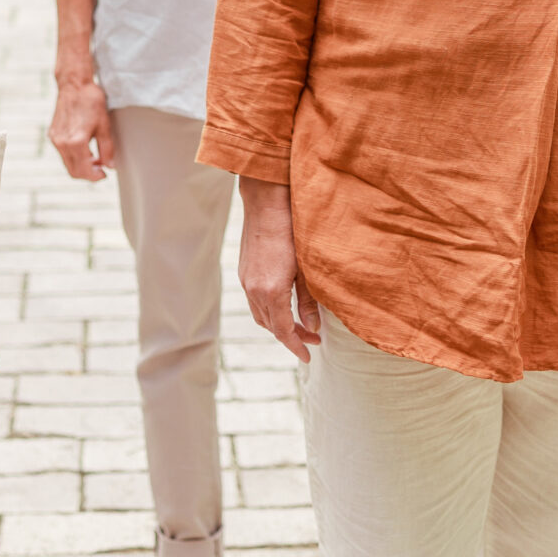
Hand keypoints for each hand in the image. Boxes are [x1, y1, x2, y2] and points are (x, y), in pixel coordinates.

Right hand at [48, 63, 114, 180]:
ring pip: (67, 164)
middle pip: (73, 172)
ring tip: (95, 158)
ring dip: (81, 166)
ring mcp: (55, 139)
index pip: (84, 171)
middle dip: (88, 175)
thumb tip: (110, 166)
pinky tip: (84, 149)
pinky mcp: (52, 134)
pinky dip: (73, 157)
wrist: (74, 84)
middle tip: (101, 169)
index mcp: (76, 141)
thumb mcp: (104, 125)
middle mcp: (62, 143)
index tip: (105, 174)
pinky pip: (63, 153)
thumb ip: (107, 149)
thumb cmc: (91, 101)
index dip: (96, 177)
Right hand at [238, 178, 317, 361]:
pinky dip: (268, 310)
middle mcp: (253, 289)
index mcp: (271, 291)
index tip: (309, 356)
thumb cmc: (291, 230)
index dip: (297, 346)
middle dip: (290, 337)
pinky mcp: (244, 271)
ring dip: (278, 325)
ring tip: (299, 325)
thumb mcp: (306, 268)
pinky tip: (283, 304)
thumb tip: (313, 327)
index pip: (283, 331)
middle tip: (313, 339)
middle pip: (270, 326)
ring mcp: (246, 280)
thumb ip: (308, 301)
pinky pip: (254, 301)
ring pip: (260, 315)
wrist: (266, 201)